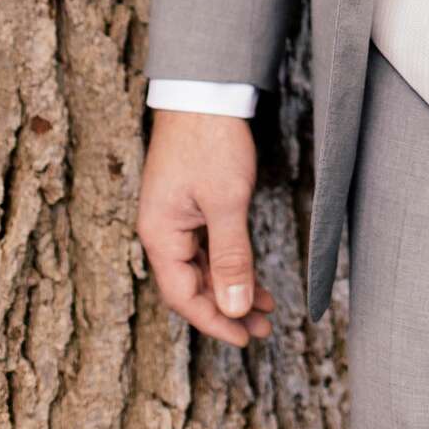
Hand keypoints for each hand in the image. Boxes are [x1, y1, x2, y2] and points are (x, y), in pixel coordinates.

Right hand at [137, 110, 274, 345]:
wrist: (204, 90)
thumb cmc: (211, 141)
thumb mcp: (226, 202)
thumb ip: (230, 258)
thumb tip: (235, 308)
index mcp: (160, 234)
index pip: (184, 296)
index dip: (215, 322)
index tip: (246, 338)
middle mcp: (162, 230)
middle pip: (192, 286)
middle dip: (229, 309)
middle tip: (264, 329)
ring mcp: (175, 216)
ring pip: (202, 268)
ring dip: (233, 288)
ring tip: (267, 308)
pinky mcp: (190, 203)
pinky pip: (207, 246)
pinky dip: (230, 264)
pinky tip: (253, 275)